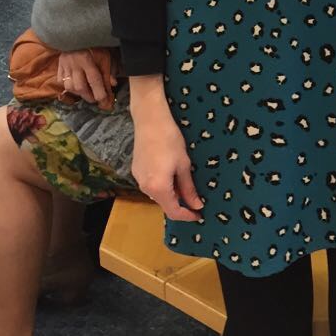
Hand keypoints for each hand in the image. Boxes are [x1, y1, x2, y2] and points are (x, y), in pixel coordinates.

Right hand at [56, 49, 113, 106]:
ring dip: (79, 93)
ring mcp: (64, 65)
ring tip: (87, 93)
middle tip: (96, 99)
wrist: (77, 33)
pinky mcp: (59, 65)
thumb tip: (113, 85)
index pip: (94, 80)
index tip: (106, 101)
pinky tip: (76, 86)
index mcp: (87, 59)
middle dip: (89, 96)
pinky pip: (60, 81)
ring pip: (69, 86)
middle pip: (80, 87)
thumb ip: (108, 70)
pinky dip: (68, 86)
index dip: (100, 93)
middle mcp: (74, 63)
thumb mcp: (105, 54)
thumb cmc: (94, 44)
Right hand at [129, 78, 203, 220]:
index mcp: (158, 188)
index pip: (174, 212)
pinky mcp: (136, 170)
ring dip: (171, 194)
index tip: (199, 214)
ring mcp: (138, 179)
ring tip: (185, 183)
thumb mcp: (184, 165)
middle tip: (196, 199)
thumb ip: (188, 188)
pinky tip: (171, 174)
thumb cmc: (170, 139)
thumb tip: (196, 205)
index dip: (187, 216)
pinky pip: (151, 184)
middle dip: (180, 204)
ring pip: (158, 194)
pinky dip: (162, 185)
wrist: (150, 119)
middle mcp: (145, 188)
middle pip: (164, 204)